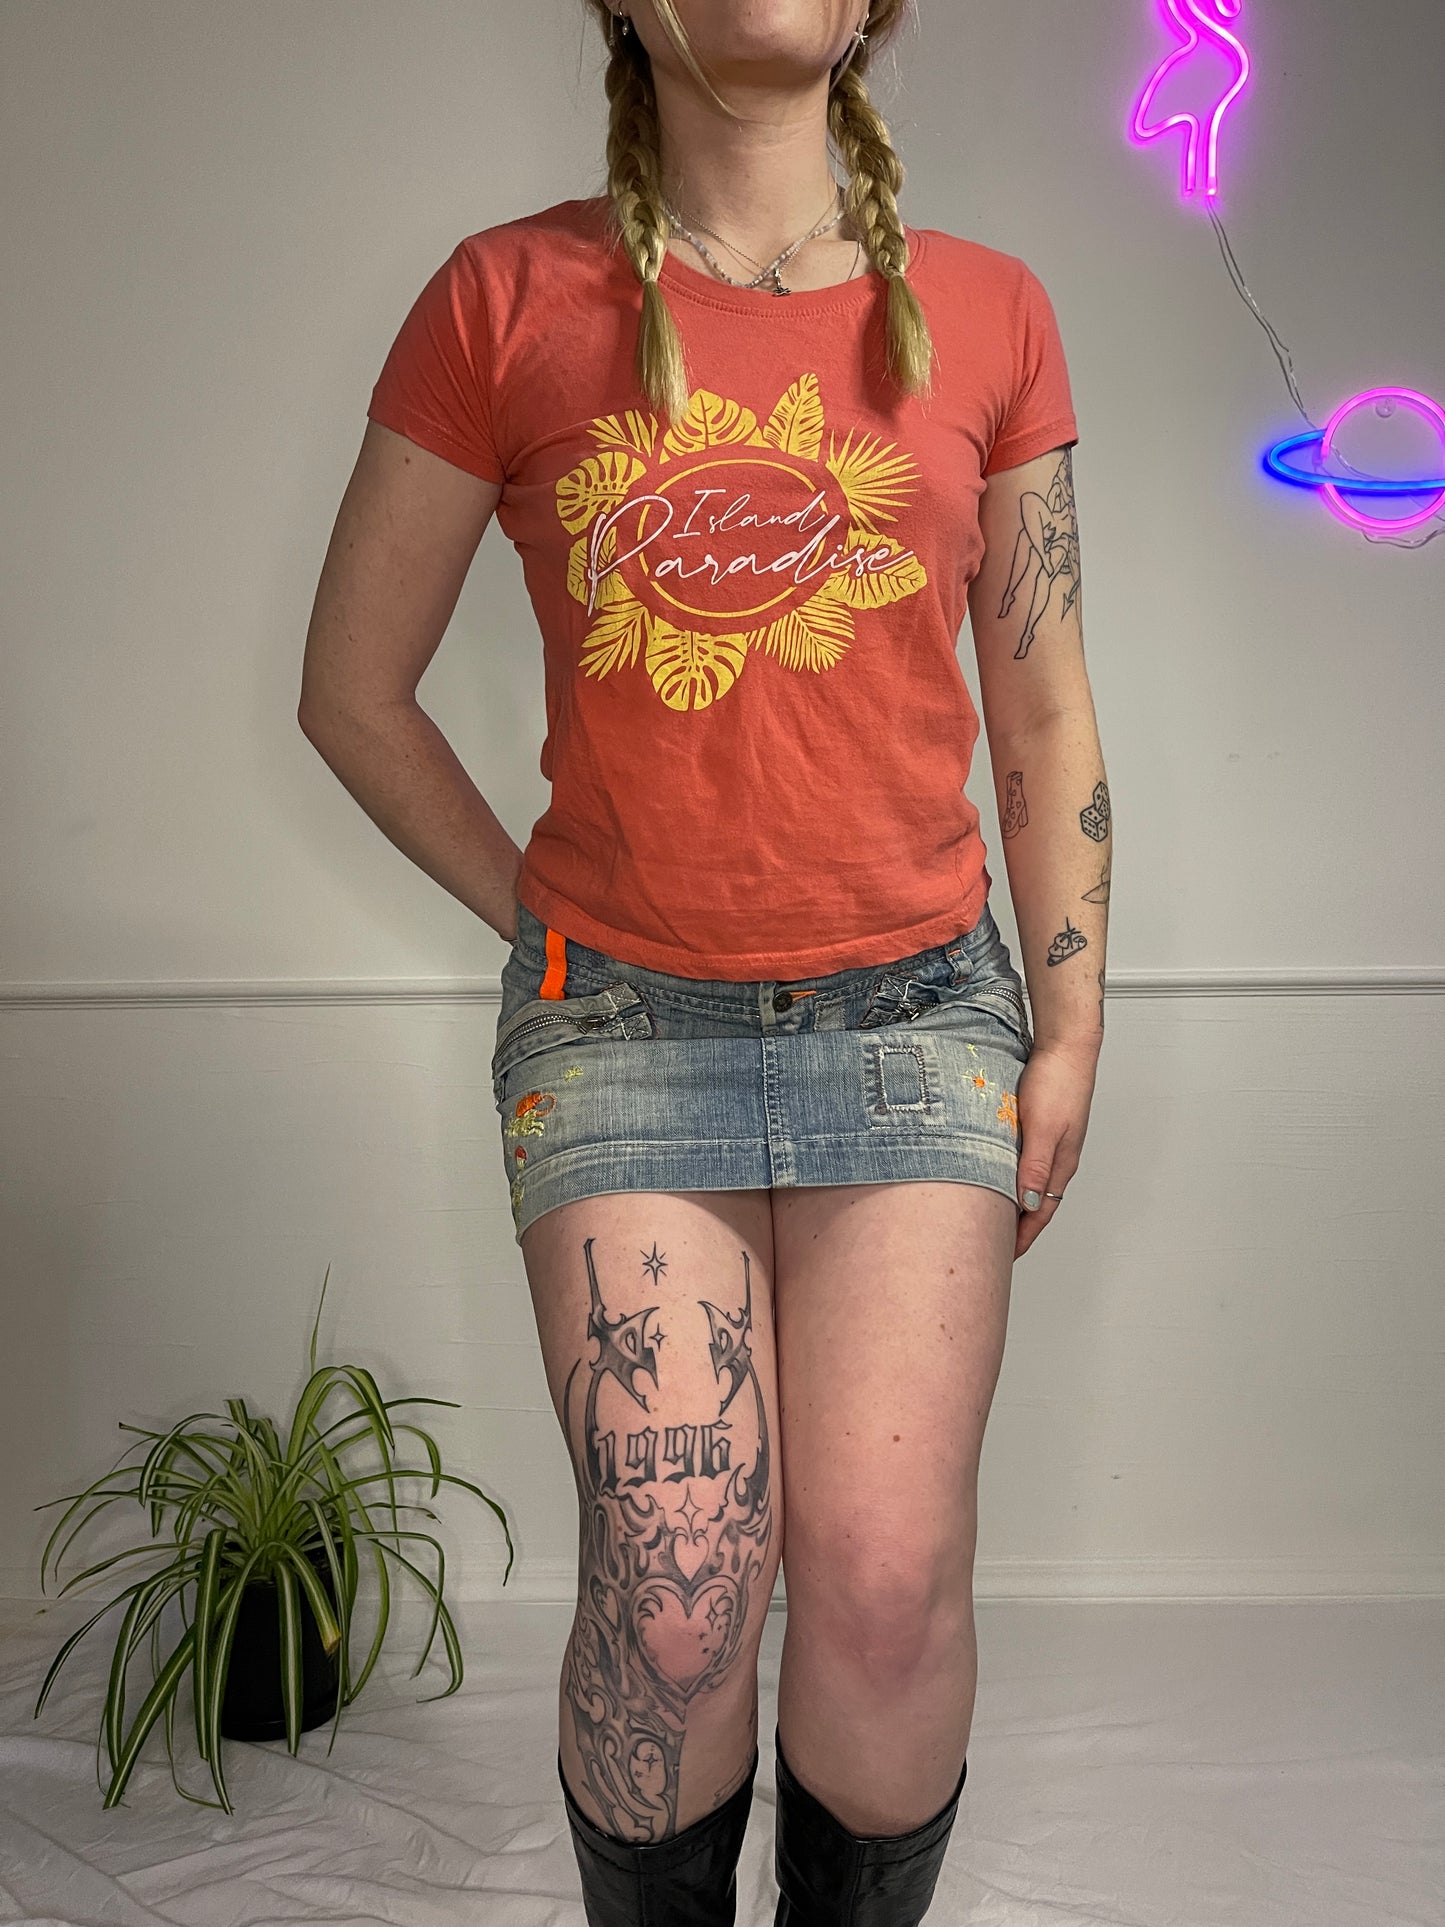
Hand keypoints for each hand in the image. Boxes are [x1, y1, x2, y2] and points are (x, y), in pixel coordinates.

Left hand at [1013, 1039, 1098, 1258]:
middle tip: (994, 1244)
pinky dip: (1011, 1174)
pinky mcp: (1042, 1125)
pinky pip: (1026, 1160)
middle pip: (1037, 1203)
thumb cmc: (1058, 1082)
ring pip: (1030, 1182)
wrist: (1067, 1045)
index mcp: (1061, 1164)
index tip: (1005, 1257)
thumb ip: (1035, 1166)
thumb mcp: (1043, 1128)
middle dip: (1018, 1227)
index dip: (1024, 1238)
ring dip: (1014, 1201)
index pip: (1041, 1213)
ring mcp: (1052, 1142)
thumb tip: (1027, 1205)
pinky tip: (995, 1171)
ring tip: (991, 1214)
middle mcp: (1058, 1158)